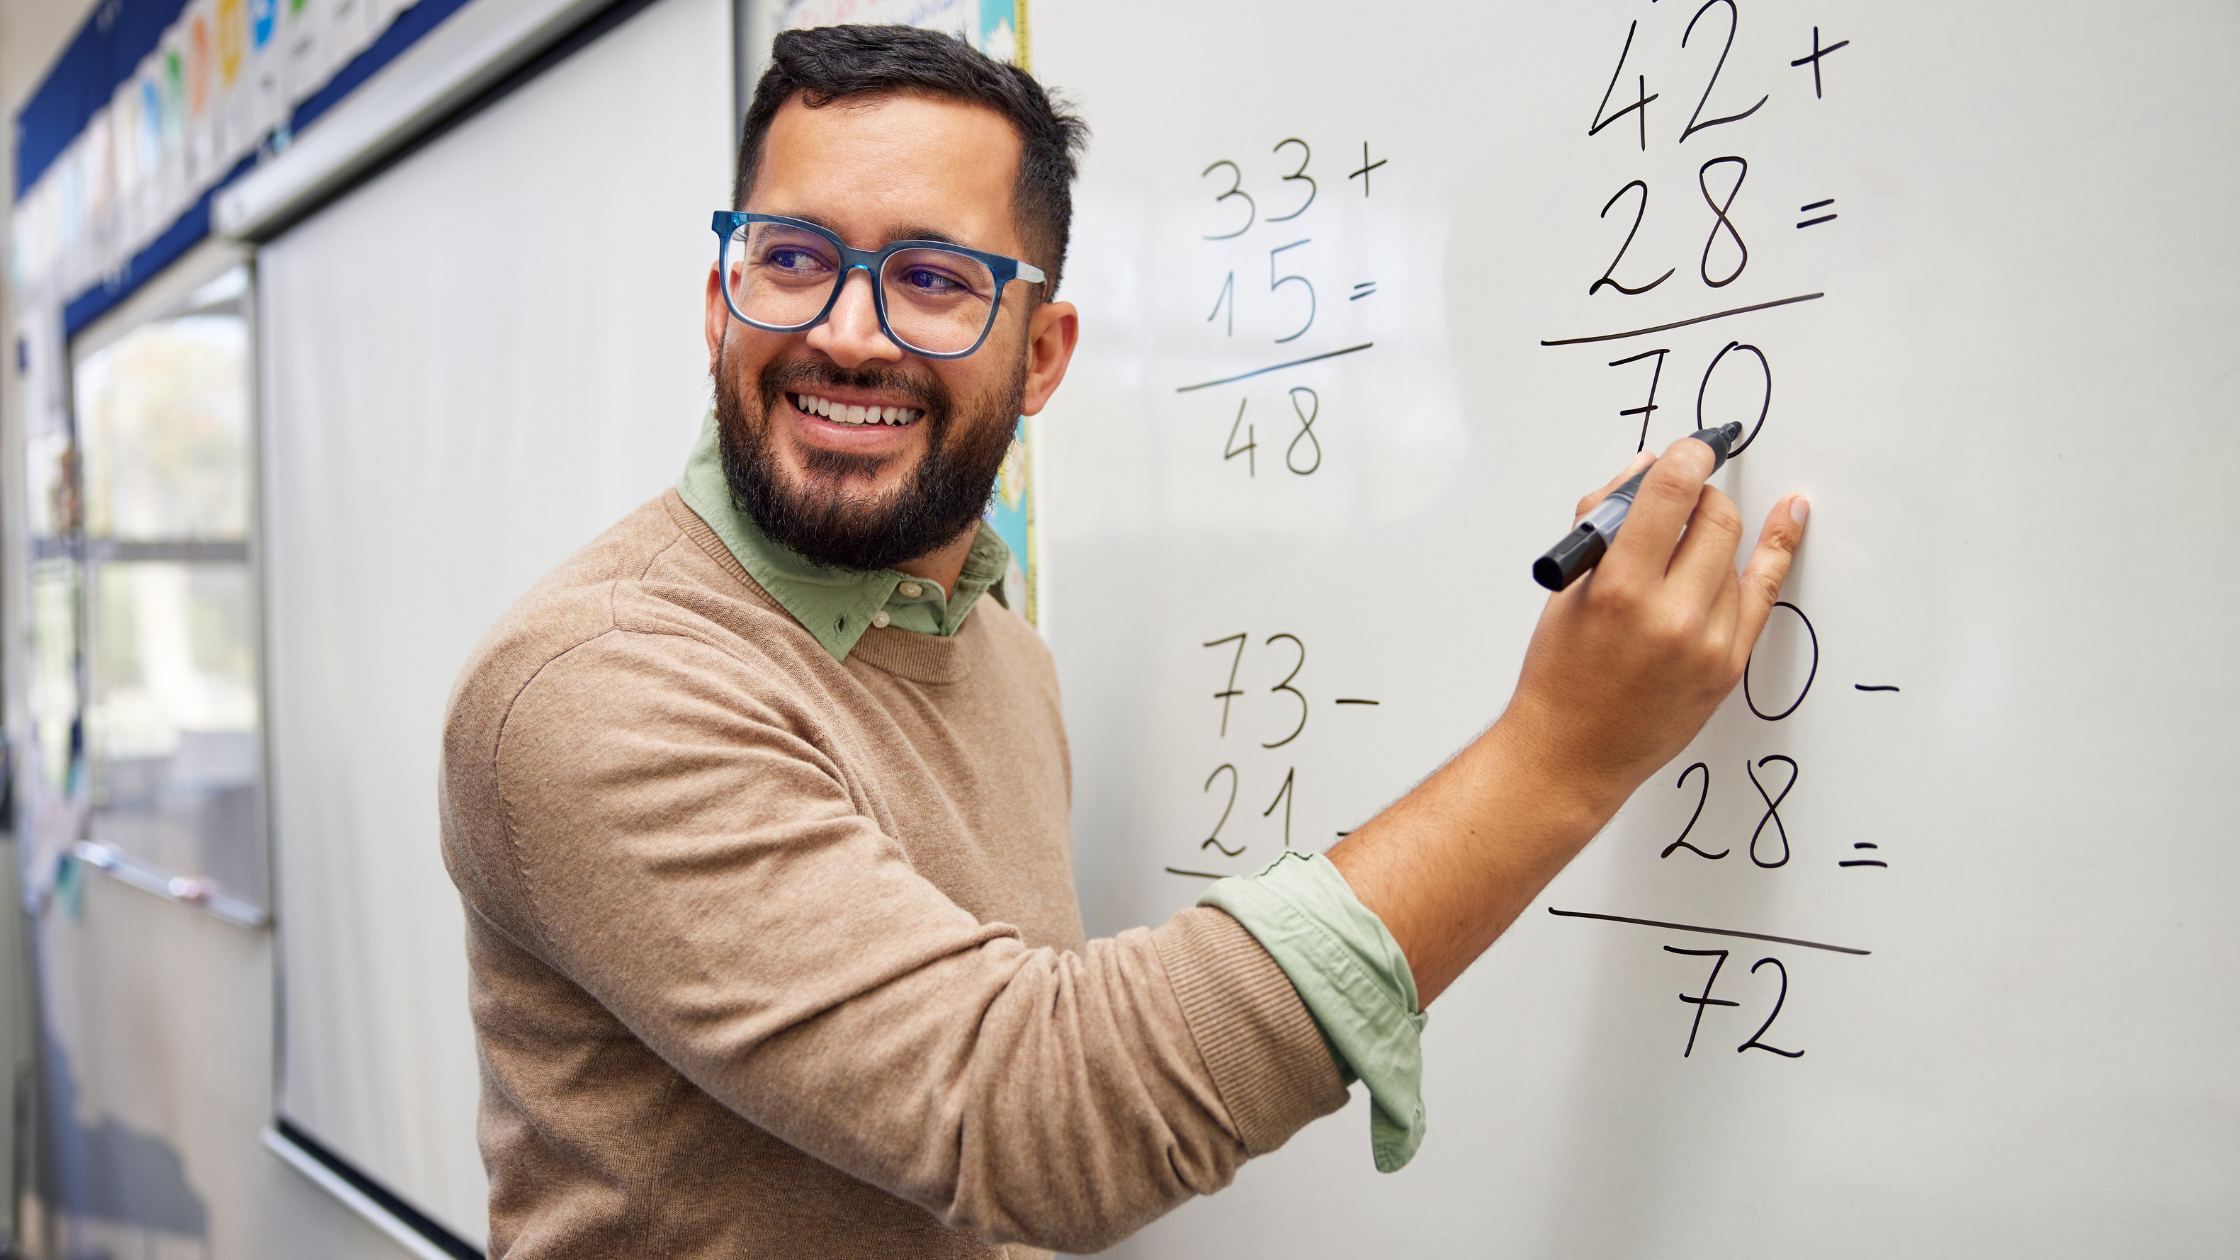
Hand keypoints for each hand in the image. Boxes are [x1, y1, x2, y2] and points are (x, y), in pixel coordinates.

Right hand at [1505, 438, 1809, 820]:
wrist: (1572, 753)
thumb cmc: (1559, 674)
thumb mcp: (1566, 588)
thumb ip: (1604, 521)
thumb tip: (1645, 470)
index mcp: (1619, 588)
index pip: (1671, 494)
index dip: (1685, 459)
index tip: (1689, 451)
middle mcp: (1671, 615)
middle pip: (1716, 519)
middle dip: (1701, 497)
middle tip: (1682, 502)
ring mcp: (1708, 643)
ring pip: (1733, 556)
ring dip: (1710, 541)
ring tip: (1677, 559)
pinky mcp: (1729, 666)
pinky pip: (1763, 593)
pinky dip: (1776, 550)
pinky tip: (1790, 519)